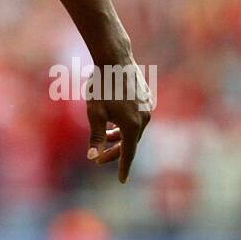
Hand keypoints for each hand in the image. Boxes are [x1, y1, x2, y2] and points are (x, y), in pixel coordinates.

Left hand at [84, 62, 151, 183]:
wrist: (114, 58)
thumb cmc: (101, 85)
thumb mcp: (94, 113)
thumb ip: (96, 137)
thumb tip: (92, 157)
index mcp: (133, 125)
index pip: (128, 153)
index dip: (123, 167)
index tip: (121, 181)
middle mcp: (145, 118)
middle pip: (131, 142)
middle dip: (115, 151)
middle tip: (99, 159)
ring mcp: (148, 107)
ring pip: (134, 129)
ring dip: (120, 137)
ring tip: (106, 137)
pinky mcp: (146, 99)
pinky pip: (137, 118)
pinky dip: (125, 124)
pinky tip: (114, 121)